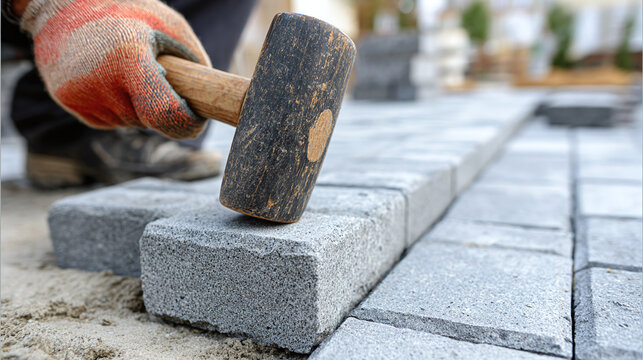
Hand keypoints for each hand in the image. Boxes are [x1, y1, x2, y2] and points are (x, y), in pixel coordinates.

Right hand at [21, 0, 210, 138]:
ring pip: (129, 123)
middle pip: (149, 121)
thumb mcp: (169, 25)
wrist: (61, 4)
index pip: (164, 114)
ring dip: (139, 108)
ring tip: (127, 71)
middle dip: (162, 109)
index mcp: (128, 58)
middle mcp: (100, 80)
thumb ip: (195, 61)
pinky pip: (109, 121)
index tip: (196, 120)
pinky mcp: (68, 101)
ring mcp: (80, 94)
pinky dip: (118, 107)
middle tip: (160, 80)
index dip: (186, 124)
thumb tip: (208, 98)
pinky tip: (110, 79)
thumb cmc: (127, 10)